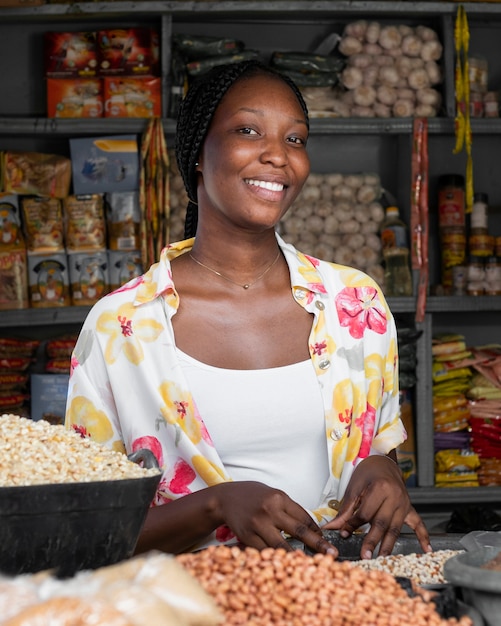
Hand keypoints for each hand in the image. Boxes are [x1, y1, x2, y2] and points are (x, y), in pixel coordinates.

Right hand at [215, 481, 337, 556]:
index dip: (317, 531)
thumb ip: (289, 509)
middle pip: (299, 531)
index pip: (304, 517)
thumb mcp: (273, 495)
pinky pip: (265, 552)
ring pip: (282, 546)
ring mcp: (258, 524)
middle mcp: (270, 510)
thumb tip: (309, 528)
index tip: (327, 541)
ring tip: (310, 567)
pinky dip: (276, 559)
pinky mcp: (247, 537)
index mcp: (279, 498)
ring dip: (298, 558)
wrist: (226, 497)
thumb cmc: (252, 495)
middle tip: (332, 554)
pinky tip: (284, 565)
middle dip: (318, 544)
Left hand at [321, 455, 430, 558]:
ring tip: (382, 558)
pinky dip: (423, 536)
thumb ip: (345, 510)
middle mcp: (395, 496)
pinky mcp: (409, 507)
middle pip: (382, 523)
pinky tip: (426, 549)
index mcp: (380, 488)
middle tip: (364, 555)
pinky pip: (418, 523)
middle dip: (372, 541)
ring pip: (396, 528)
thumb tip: (332, 527)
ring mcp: (404, 503)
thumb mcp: (354, 488)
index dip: (353, 524)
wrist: (382, 461)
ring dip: (389, 545)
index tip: (344, 533)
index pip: (366, 513)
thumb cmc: (367, 472)